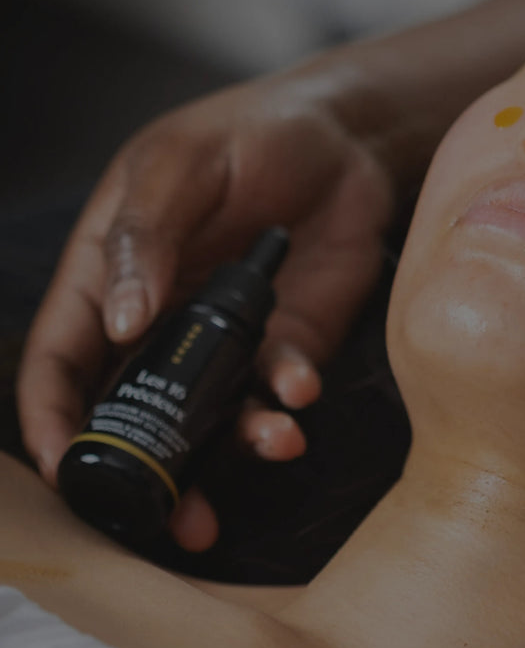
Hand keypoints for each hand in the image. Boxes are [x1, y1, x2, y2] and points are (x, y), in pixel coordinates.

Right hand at [17, 63, 397, 549]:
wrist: (345, 139)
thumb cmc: (249, 133)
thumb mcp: (180, 168)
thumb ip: (144, 238)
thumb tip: (121, 320)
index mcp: (112, 277)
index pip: (63, 360)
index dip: (55, 420)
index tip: (68, 470)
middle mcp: (163, 322)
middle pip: (138, 413)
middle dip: (153, 468)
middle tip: (180, 514)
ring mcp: (226, 340)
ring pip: (213, 417)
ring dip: (236, 447)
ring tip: (272, 444)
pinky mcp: (285, 343)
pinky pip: (277, 389)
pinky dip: (288, 400)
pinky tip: (300, 391)